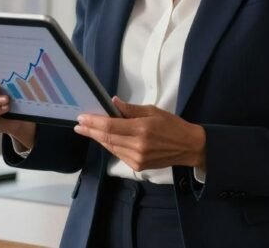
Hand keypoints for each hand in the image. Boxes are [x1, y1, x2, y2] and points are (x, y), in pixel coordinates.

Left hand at [73, 96, 205, 171]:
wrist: (189, 147)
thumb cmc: (172, 125)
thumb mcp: (153, 111)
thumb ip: (131, 109)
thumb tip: (113, 103)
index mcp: (142, 129)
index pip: (110, 126)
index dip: (93, 123)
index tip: (81, 118)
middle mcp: (137, 146)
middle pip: (107, 138)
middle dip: (91, 131)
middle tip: (79, 125)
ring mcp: (137, 158)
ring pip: (111, 147)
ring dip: (98, 138)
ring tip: (87, 130)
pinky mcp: (138, 166)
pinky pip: (118, 154)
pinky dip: (110, 145)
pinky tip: (104, 139)